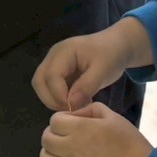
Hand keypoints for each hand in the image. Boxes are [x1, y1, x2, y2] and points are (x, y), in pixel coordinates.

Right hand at [32, 19, 151, 111]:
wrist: (117, 46)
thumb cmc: (111, 55)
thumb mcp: (104, 70)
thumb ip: (87, 86)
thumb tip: (71, 104)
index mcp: (63, 52)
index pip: (51, 76)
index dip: (60, 96)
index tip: (77, 107)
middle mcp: (53, 57)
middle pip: (39, 82)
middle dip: (52, 100)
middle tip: (72, 110)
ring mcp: (53, 64)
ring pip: (41, 86)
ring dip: (53, 100)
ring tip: (75, 106)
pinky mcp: (58, 72)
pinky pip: (49, 88)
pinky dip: (58, 98)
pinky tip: (75, 101)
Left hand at [39, 102, 151, 156]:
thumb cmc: (131, 144)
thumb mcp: (114, 117)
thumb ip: (90, 110)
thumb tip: (74, 114)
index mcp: (81, 129)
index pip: (54, 121)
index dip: (61, 120)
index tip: (71, 124)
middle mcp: (72, 148)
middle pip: (46, 139)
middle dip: (53, 135)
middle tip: (66, 138)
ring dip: (51, 154)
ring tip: (64, 154)